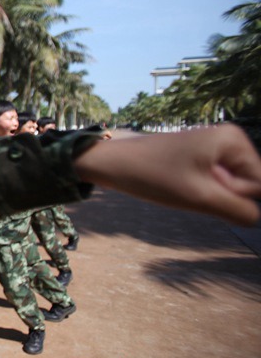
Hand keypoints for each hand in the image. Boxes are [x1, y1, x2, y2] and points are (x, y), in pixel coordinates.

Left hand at [74, 124, 260, 225]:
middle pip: (248, 186)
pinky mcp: (202, 159)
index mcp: (234, 139)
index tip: (201, 185)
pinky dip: (200, 193)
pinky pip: (215, 186)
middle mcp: (229, 139)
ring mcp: (215, 149)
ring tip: (181, 184)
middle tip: (188, 186)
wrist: (111, 162)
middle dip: (222, 195)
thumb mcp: (200, 198)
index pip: (260, 186)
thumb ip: (240, 210)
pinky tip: (178, 184)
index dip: (233, 196)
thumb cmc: (152, 175)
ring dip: (210, 196)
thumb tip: (257, 218)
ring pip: (231, 189)